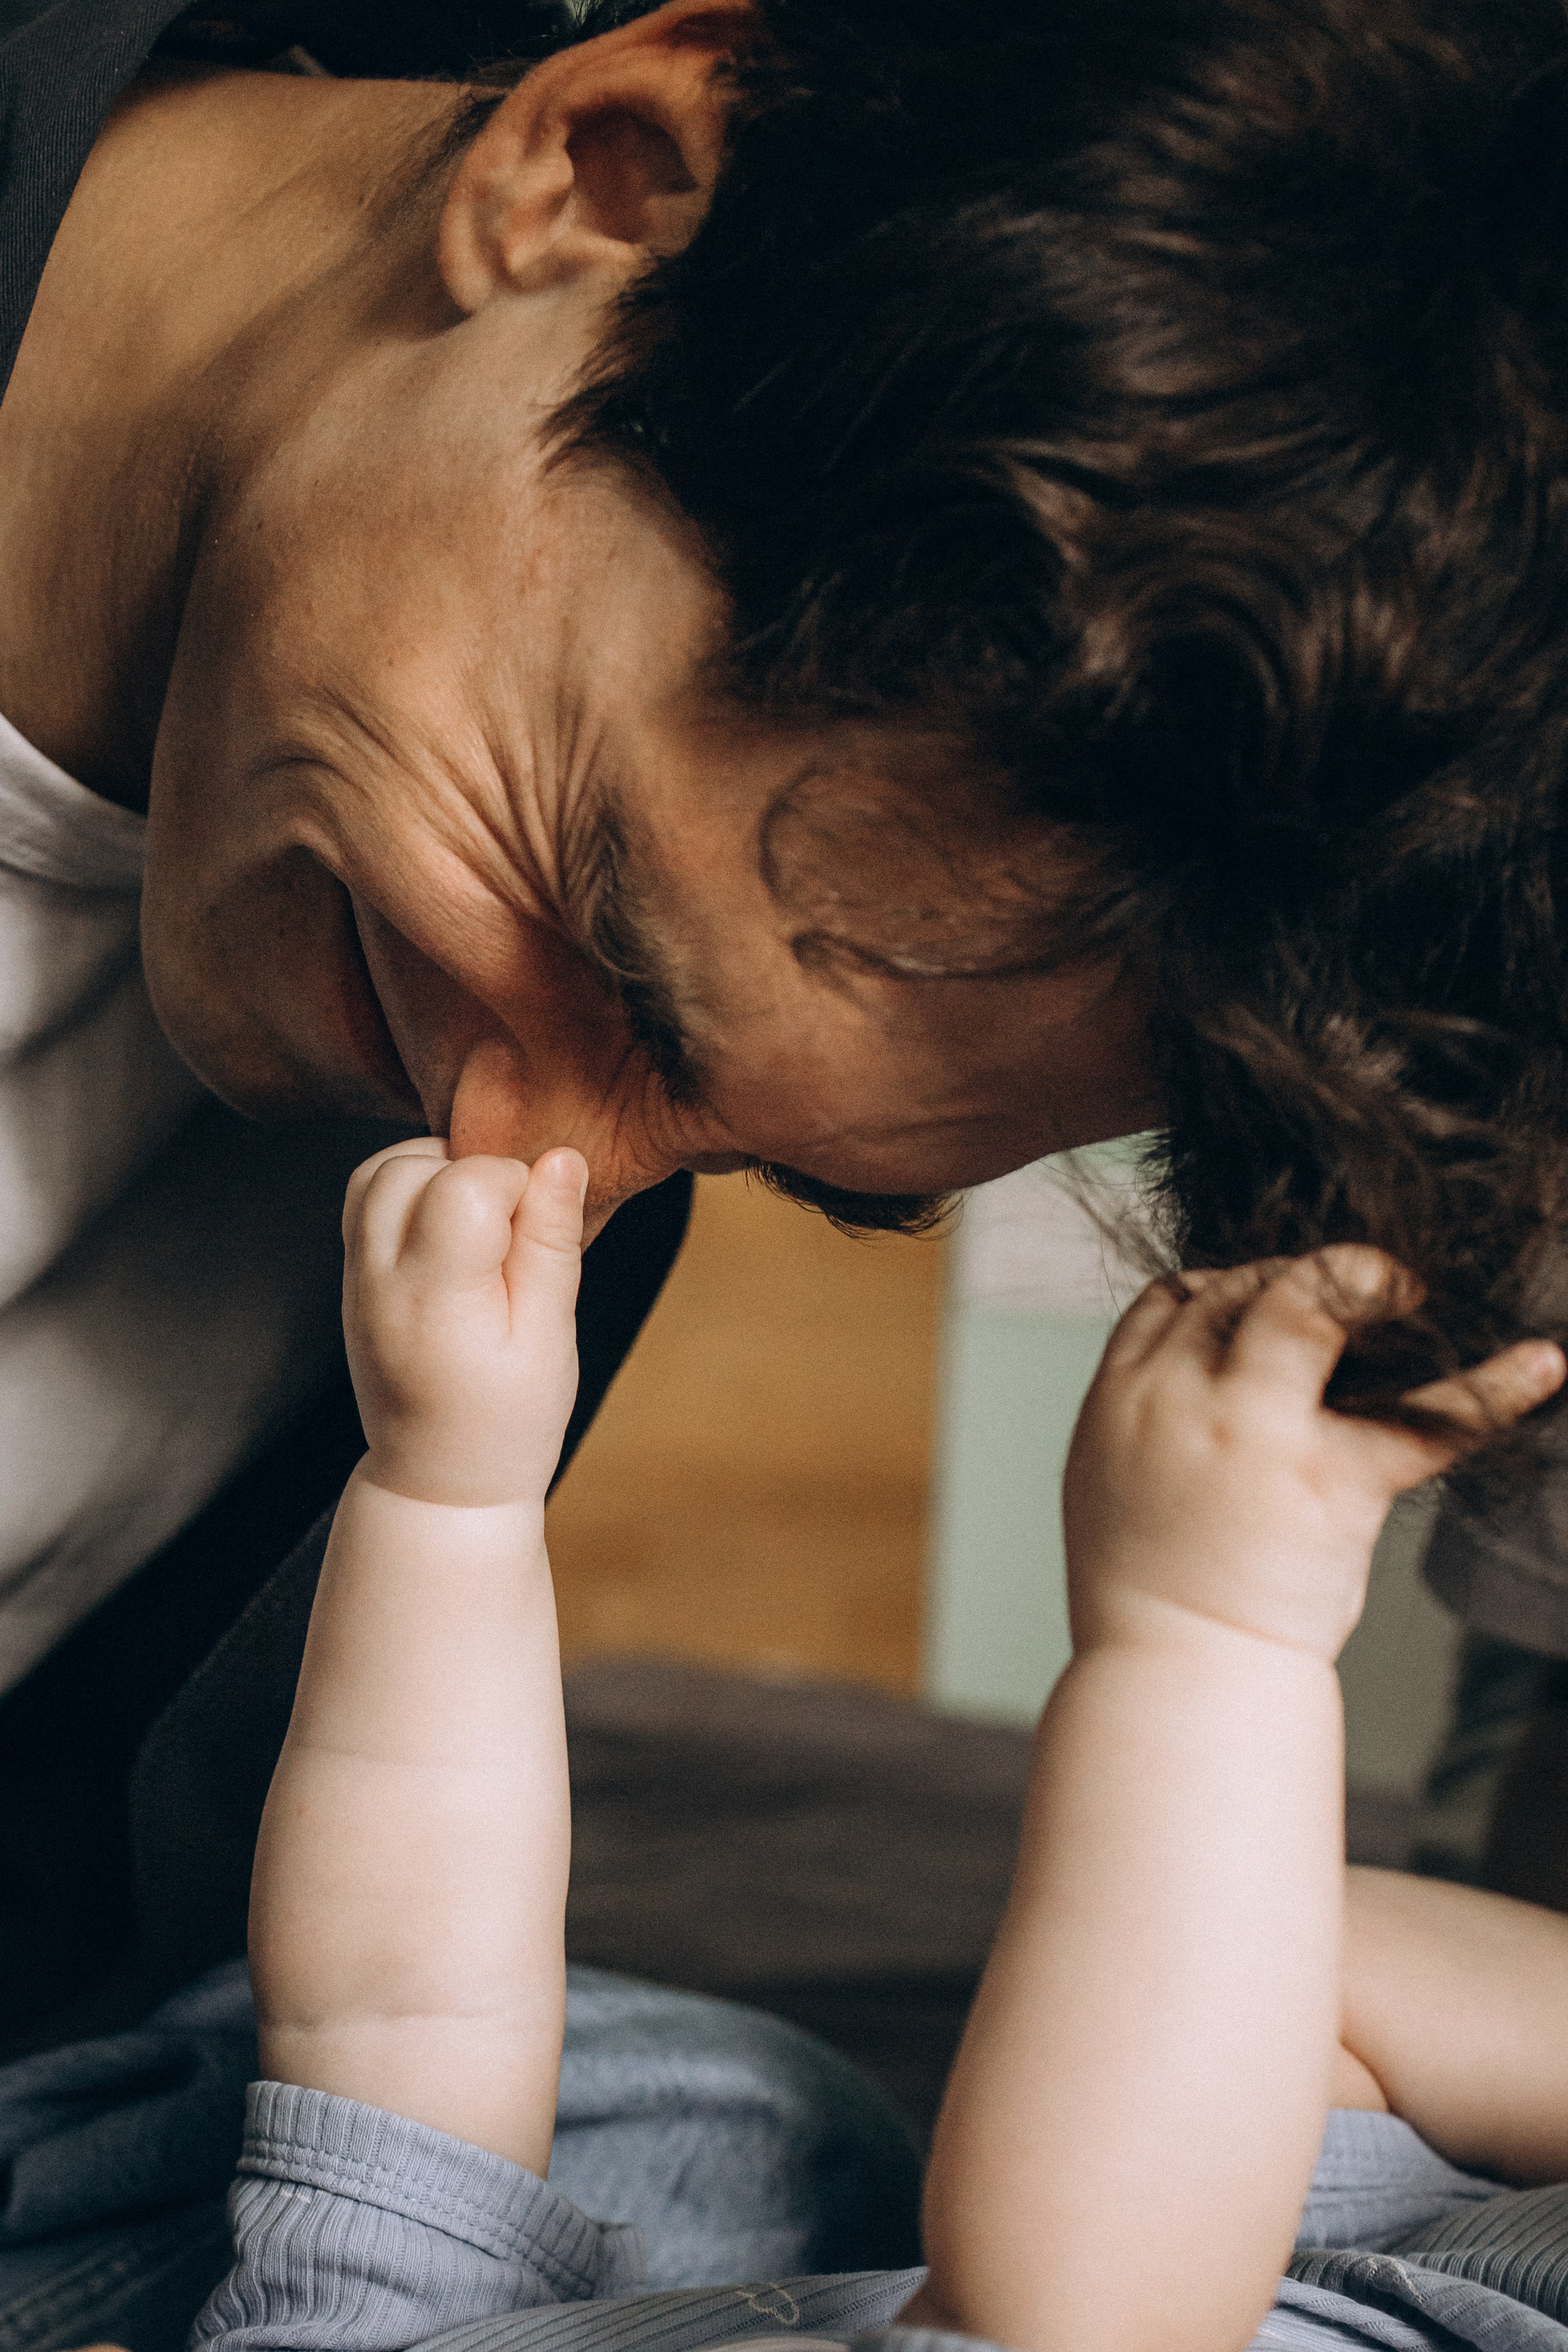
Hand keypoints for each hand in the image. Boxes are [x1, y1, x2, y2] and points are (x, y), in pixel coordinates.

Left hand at [341, 1137, 586, 1507]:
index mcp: (435, 1300)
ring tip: (482, 1224)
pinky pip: (367, 1197)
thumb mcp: (550, 1338)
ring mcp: (355, 1277)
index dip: (516, 1184)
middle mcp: (380, 1280)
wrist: (438, 1478)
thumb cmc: (508, 1419)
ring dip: (437, 1172)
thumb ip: (552, 1243)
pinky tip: (452, 1228)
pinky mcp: (351, 1275)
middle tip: (511, 1229)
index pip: (464, 1183)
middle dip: (473, 1172)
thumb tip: (562, 1158)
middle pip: (411, 1166)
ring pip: (380, 1170)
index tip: (537, 1231)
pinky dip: (410, 1189)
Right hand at [1064, 1246, 1564, 1659]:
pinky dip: (1497, 1386)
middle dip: (1301, 1276)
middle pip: (1245, 1283)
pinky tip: (1544, 1362)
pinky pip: (1427, 1417)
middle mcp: (1181, 1397)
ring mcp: (1255, 1431)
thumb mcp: (1104, 1476)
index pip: (1178, 1293)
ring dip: (1366, 1280)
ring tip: (1413, 1293)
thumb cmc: (1144, 1592)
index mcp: (1120, 1398)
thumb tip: (1202, 1367)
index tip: (1271, 1300)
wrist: (1176, 1678)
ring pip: (1309, 1300)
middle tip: (1353, 1292)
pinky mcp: (1333, 1479)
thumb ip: (1148, 1410)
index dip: (1231, 1284)